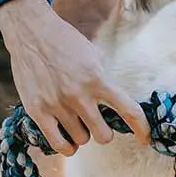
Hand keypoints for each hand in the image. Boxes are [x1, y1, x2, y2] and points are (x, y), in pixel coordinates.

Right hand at [0, 0, 150, 154]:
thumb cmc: (65, 42)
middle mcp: (79, 95)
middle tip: (97, 122)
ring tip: (76, 121)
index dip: (142, 129)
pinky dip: (67, 146)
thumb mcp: (94, 55)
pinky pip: (59, 145)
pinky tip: (68, 138)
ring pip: (82, 140)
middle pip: (104, 136)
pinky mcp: (37, 111)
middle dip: (104, 132)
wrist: (30, 30)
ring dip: (83, 133)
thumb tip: (119, 103)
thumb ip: (106, 80)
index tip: (145, 138)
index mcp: (98, 80)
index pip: (130, 111)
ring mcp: (58, 105)